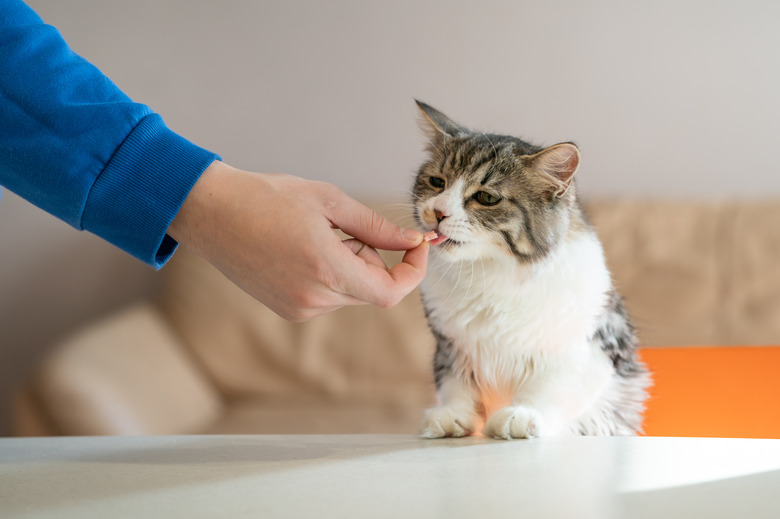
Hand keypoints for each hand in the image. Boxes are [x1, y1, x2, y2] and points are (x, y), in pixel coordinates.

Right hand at [167, 161, 427, 320]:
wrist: (209, 212)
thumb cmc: (265, 197)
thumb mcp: (329, 201)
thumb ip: (376, 228)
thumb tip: (412, 241)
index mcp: (326, 269)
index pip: (391, 292)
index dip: (413, 271)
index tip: (416, 245)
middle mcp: (314, 298)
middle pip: (371, 288)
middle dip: (372, 257)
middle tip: (346, 226)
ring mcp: (298, 309)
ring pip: (350, 291)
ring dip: (350, 264)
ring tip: (315, 233)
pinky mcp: (287, 310)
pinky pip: (328, 295)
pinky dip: (330, 274)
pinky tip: (302, 249)